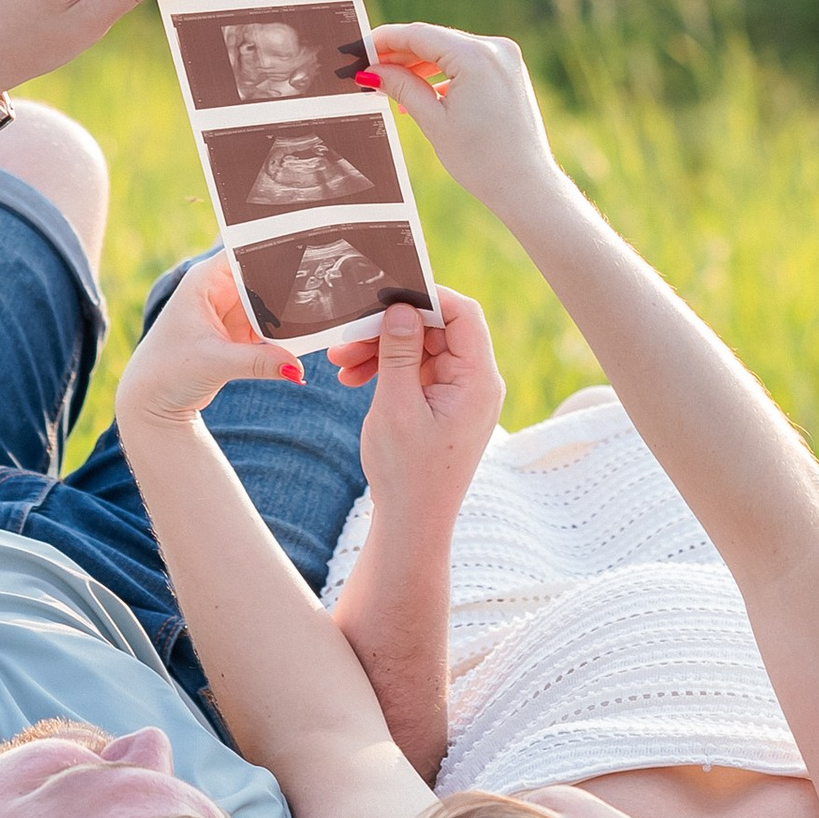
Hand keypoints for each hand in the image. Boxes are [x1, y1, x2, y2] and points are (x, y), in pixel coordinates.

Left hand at [117, 254, 305, 437]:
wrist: (151, 403)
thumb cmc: (168, 372)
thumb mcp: (215, 362)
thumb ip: (259, 362)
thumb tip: (297, 366)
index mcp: (205, 280)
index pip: (246, 253)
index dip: (273, 251)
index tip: (305, 253)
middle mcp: (217, 290)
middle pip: (263, 279)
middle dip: (287, 288)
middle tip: (320, 292)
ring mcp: (228, 312)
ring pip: (269, 305)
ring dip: (287, 315)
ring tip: (317, 319)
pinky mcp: (235, 334)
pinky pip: (267, 327)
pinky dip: (281, 335)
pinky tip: (301, 340)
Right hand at [330, 288, 503, 529]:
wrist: (412, 524)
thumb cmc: (406, 472)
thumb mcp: (396, 407)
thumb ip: (399, 352)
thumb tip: (402, 308)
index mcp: (478, 380)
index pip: (463, 314)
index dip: (427, 295)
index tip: (385, 292)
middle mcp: (476, 382)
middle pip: (437, 329)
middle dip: (390, 328)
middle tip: (346, 335)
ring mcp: (460, 393)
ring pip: (422, 348)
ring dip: (381, 349)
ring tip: (339, 363)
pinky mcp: (443, 403)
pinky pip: (417, 370)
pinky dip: (387, 369)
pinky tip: (353, 378)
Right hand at [369, 24, 564, 218]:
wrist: (526, 186)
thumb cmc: (481, 160)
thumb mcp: (433, 121)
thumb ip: (401, 87)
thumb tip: (370, 70)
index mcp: (476, 56)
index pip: (418, 35)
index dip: (383, 41)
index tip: (357, 49)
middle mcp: (495, 48)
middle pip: (434, 40)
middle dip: (399, 55)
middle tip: (365, 70)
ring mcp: (505, 58)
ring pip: (449, 51)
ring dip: (419, 66)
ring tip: (387, 85)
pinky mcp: (509, 72)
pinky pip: (467, 64)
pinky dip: (443, 75)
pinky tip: (421, 94)